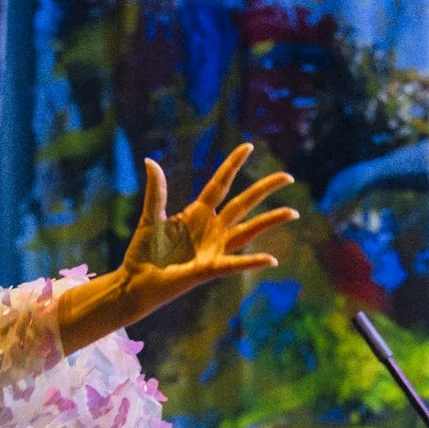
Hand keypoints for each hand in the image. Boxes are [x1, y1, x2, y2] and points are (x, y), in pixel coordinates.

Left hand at [57, 144, 295, 353]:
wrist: (136, 281)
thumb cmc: (143, 252)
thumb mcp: (150, 216)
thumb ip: (156, 191)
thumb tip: (151, 160)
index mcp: (198, 213)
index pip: (220, 184)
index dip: (233, 165)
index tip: (248, 146)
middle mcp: (212, 229)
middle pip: (244, 204)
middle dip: (265, 189)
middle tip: (288, 177)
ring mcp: (213, 249)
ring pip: (248, 231)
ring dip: (270, 221)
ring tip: (292, 212)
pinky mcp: (208, 269)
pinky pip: (233, 264)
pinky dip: (252, 262)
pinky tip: (271, 259)